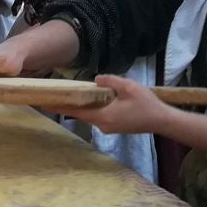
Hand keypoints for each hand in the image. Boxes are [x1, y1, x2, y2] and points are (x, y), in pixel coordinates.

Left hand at [57, 74, 177, 134]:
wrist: (162, 120)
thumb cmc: (147, 104)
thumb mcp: (129, 87)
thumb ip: (110, 81)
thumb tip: (95, 79)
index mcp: (103, 115)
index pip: (75, 110)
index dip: (59, 105)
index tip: (43, 101)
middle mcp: (102, 124)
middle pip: (80, 113)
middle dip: (67, 104)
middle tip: (52, 94)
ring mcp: (107, 127)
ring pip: (89, 114)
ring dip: (80, 106)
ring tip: (67, 94)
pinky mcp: (113, 126)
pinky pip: (97, 116)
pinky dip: (91, 108)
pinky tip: (89, 99)